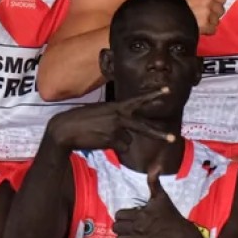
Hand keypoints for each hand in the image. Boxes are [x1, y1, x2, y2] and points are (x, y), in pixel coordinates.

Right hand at [47, 88, 176, 152]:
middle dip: (159, 134)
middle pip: (143, 127)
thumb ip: (115, 119)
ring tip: (99, 135)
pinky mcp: (112, 140)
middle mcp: (119, 116)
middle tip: (172, 139)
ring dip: (116, 141)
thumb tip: (126, 136)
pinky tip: (98, 141)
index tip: (167, 90)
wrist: (65, 128)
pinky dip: (111, 147)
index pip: (139, 100)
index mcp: (116, 105)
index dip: (153, 95)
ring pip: (127, 141)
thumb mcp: (101, 112)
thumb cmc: (81, 119)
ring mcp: (116, 128)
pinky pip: (119, 148)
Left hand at [103, 166, 202, 237]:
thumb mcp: (162, 197)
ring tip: (130, 235)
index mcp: (140, 215)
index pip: (120, 214)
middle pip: (117, 227)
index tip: (132, 215)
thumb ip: (154, 182)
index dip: (124, 214)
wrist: (182, 237)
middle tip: (131, 225)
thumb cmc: (171, 216)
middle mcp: (137, 228)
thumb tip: (155, 165)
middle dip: (122, 225)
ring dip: (122, 237)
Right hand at [177, 0, 225, 34]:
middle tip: (201, 14)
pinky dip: (207, 30)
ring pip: (216, 20)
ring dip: (209, 22)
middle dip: (213, 13)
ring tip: (198, 20)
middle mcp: (209, 1)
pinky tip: (199, 27)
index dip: (215, 3)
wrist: (168, 12)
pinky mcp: (205, 25)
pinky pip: (213, 29)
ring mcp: (207, 13)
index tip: (206, 5)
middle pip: (220, 10)